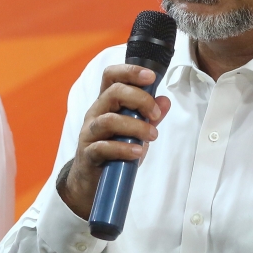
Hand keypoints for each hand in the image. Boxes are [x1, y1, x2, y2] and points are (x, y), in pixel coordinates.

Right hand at [57, 64, 170, 219]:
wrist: (91, 181)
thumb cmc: (113, 151)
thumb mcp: (135, 131)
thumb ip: (149, 116)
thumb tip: (164, 101)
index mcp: (106, 103)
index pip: (112, 76)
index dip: (130, 71)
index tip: (152, 77)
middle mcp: (96, 113)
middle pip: (113, 92)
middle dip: (139, 99)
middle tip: (155, 113)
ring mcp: (89, 133)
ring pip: (109, 120)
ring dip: (136, 126)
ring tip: (152, 136)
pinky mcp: (88, 154)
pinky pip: (103, 147)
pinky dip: (124, 148)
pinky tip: (138, 151)